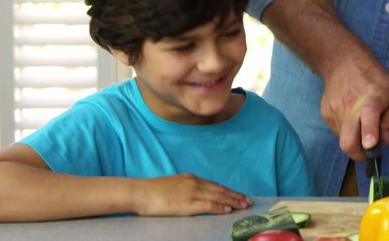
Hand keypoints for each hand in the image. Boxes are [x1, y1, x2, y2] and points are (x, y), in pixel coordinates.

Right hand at [131, 173, 251, 215]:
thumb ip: (185, 189)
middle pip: (221, 189)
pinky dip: (220, 207)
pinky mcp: (187, 204)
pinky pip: (208, 205)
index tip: (239, 195)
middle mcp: (194, 183)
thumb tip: (194, 195)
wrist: (139, 192)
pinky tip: (228, 210)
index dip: (229, 191)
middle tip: (249, 201)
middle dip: (236, 195)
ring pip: (218, 196)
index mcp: (191, 179)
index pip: (215, 185)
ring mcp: (192, 193)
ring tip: (244, 206)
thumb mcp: (173, 185)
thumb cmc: (152, 191)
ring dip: (233, 201)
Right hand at [319, 45, 388, 160]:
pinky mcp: (325, 114)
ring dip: (354, 137)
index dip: (369, 132)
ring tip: (361, 120)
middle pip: (348, 141)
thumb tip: (383, 141)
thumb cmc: (374, 78)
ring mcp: (335, 111)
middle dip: (358, 154)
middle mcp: (350, 106)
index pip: (369, 117)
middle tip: (367, 152)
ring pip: (344, 138)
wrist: (342, 61)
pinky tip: (352, 115)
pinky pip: (338, 131)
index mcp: (371, 99)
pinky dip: (347, 130)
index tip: (369, 145)